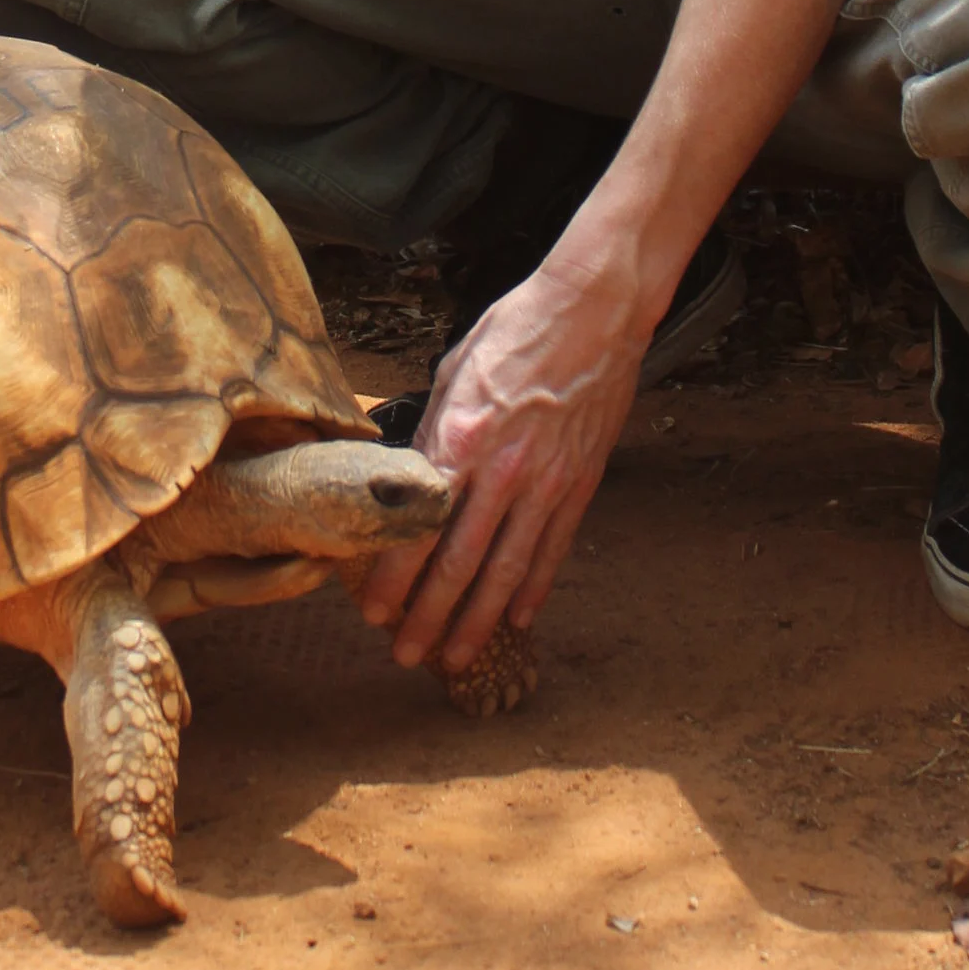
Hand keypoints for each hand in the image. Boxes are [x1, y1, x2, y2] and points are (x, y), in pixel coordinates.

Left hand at [357, 257, 645, 676]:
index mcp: (461, 439)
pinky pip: (554, 549)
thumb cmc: (515, 330)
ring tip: (456, 657)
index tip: (374, 611)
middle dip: (429, 615)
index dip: (395, 577)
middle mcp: (503, 471)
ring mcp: (547, 483)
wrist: (593, 312)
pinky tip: (520, 618)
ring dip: (479, 619)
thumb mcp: (452, 371)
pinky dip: (535, 588)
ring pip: (508, 569)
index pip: (419, 527)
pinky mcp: (581, 484)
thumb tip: (406, 476)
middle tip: (406, 654)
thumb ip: (431, 431)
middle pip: (460, 563)